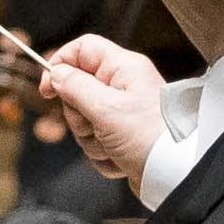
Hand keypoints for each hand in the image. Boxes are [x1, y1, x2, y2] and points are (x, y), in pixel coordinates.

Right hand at [30, 31, 171, 186]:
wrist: (176, 174)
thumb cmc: (150, 138)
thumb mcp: (106, 109)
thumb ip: (75, 88)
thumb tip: (56, 73)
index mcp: (124, 68)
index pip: (82, 49)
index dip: (61, 64)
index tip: (47, 89)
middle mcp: (124, 86)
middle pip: (77, 90)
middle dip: (79, 117)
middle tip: (97, 126)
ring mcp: (122, 112)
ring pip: (84, 121)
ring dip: (92, 140)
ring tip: (114, 147)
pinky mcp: (122, 136)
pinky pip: (96, 142)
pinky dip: (103, 154)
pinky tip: (120, 159)